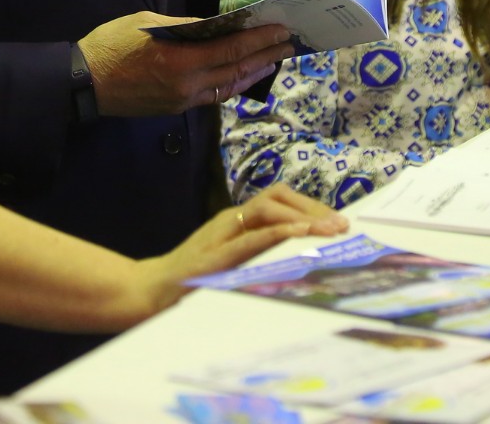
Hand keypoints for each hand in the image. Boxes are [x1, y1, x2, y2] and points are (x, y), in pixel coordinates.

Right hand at [80, 11, 294, 115]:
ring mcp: (182, 101)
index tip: (281, 30)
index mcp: (182, 63)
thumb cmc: (111, 45)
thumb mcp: (148, 22)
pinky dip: (232, 84)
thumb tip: (215, 23)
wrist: (84, 83)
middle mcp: (187, 87)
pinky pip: (212, 96)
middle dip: (265, 56)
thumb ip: (185, 26)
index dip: (260, 40)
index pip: (232, 51)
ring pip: (228, 87)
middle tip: (289, 43)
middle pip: (236, 71)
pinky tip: (243, 75)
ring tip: (273, 59)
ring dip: (253, 73)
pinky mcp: (176, 108)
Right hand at [129, 186, 349, 320]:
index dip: (310, 206)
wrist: (148, 293)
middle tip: (340, 226)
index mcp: (235, 223)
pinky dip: (277, 232)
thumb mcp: (230, 266)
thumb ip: (256, 257)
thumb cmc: (191, 284)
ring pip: (266, 208)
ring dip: (301, 217)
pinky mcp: (214, 255)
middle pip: (276, 196)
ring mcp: (221, 234)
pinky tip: (299, 236)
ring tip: (327, 231)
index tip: (337, 224)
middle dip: (312, 208)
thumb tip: (299, 260)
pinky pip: (250, 236)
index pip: (278, 199)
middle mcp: (230, 222)